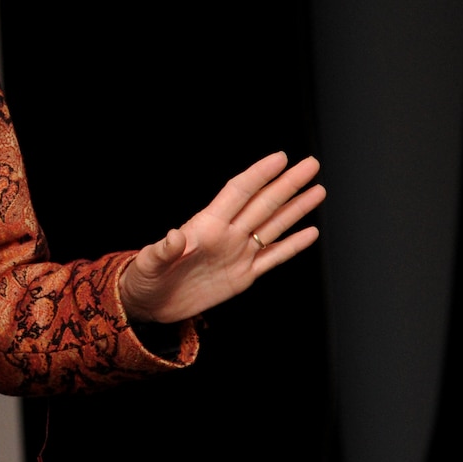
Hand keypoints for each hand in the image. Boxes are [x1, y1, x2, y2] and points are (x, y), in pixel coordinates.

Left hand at [119, 152, 325, 324]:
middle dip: (288, 184)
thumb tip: (174, 236)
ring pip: (274, 226)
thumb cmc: (144, 279)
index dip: (259, 175)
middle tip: (312, 164)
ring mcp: (237, 254)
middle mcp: (226, 235)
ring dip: (296, 209)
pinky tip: (310, 232)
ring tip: (318, 190)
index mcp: (205, 226)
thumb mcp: (148, 264)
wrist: (149, 304)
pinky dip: (292, 246)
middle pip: (263, 204)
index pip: (238, 193)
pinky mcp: (243, 276)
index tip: (281, 158)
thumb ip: (163, 250)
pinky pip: (273, 258)